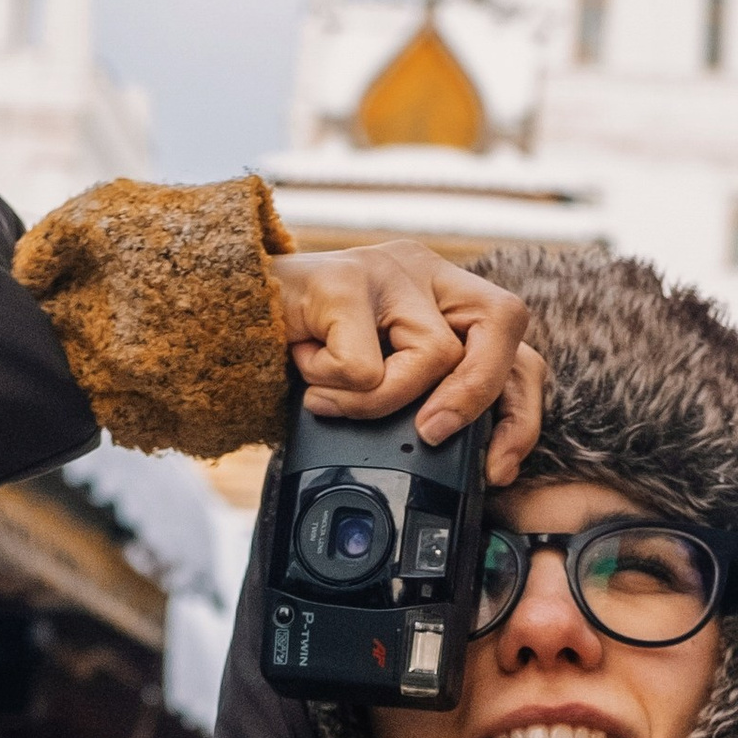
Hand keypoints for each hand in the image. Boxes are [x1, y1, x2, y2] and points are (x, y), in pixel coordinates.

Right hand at [267, 242, 544, 486]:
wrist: (217, 323)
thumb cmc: (300, 358)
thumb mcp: (377, 383)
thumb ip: (424, 402)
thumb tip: (471, 468)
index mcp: (443, 296)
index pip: (517, 345)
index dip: (520, 411)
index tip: (497, 468)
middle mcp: (426, 271)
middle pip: (504, 324)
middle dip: (477, 396)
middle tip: (430, 433)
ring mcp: (387, 268)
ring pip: (435, 354)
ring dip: (382, 401)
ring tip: (332, 398)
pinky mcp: (343, 278)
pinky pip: (367, 367)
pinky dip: (336, 393)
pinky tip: (306, 375)